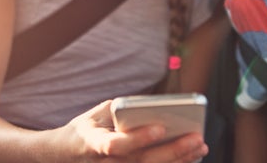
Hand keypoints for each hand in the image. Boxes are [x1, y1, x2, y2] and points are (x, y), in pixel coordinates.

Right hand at [64, 99, 208, 162]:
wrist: (65, 156)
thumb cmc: (87, 130)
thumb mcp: (95, 115)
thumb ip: (120, 110)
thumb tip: (152, 108)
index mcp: (92, 143)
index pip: (116, 145)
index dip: (138, 138)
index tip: (160, 127)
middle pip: (141, 161)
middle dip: (172, 150)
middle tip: (196, 138)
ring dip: (178, 161)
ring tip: (200, 147)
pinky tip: (190, 157)